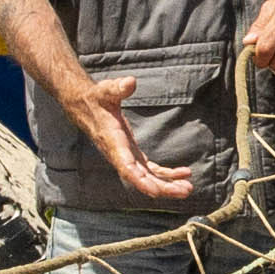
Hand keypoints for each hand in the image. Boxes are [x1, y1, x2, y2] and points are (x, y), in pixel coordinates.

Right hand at [56, 68, 201, 207]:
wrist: (86, 106)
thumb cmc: (98, 98)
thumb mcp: (107, 90)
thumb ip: (118, 87)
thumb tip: (130, 82)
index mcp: (113, 143)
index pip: (126, 167)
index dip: (140, 180)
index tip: (155, 191)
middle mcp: (120, 155)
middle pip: (141, 178)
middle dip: (162, 187)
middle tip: (185, 190)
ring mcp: (127, 157)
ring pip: (148, 178)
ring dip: (167, 185)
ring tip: (188, 187)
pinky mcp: (133, 155)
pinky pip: (151, 170)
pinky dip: (167, 174)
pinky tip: (185, 172)